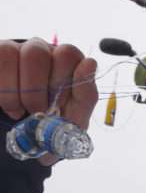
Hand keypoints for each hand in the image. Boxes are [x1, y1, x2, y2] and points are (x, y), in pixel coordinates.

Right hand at [0, 39, 97, 163]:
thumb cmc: (57, 126)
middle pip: (36, 52)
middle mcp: (44, 51)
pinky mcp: (0, 59)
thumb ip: (86, 94)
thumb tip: (90, 62)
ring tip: (21, 113)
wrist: (31, 141)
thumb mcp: (76, 118)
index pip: (66, 53)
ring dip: (15, 91)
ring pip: (9, 53)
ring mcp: (17, 51)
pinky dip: (2, 91)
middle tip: (38, 112)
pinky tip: (11, 107)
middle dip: (35, 90)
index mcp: (68, 63)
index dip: (60, 81)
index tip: (59, 105)